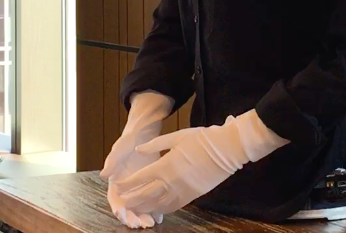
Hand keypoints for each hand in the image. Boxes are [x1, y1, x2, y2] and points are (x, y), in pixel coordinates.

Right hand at [100, 91, 172, 227]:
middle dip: (133, 218)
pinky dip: (154, 210)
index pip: (114, 200)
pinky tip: (160, 216)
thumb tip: (103, 175)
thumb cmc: (129, 140)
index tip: (123, 217)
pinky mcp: (150, 186)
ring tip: (151, 223)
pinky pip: (151, 201)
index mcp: (115, 181)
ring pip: (139, 207)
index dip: (118, 210)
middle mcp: (126, 188)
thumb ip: (112, 161)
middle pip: (127, 208)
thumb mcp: (120, 148)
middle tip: (141, 224)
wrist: (144, 134)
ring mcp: (138, 188)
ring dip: (143, 217)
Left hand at [113, 110, 288, 216]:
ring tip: (135, 208)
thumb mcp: (177, 136)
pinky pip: (174, 206)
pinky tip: (156, 210)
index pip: (140, 178)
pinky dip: (163, 209)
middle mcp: (172, 181)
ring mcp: (183, 190)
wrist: (227, 149)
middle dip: (132, 199)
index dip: (128, 183)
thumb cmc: (203, 138)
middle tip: (122, 202)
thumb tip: (139, 149)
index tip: (118, 185)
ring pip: (158, 204)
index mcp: (166, 165)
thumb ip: (155, 145)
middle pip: (146, 195)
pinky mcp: (193, 195)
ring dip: (145, 207)